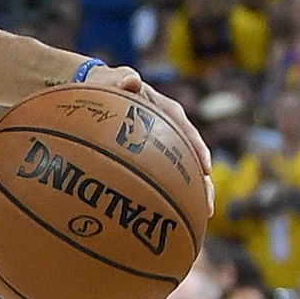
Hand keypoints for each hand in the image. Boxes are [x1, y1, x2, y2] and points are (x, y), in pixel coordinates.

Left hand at [83, 64, 213, 213]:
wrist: (92, 90)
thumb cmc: (102, 84)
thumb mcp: (109, 79)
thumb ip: (119, 78)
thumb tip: (131, 80)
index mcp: (164, 109)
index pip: (185, 129)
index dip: (196, 149)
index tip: (205, 168)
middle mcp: (167, 130)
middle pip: (190, 158)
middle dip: (201, 183)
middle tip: (207, 206)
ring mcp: (159, 145)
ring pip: (180, 172)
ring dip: (189, 194)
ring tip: (197, 219)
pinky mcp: (148, 157)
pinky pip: (160, 177)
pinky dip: (164, 194)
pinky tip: (162, 216)